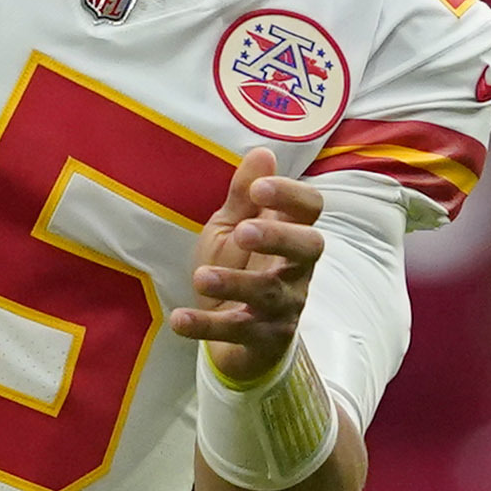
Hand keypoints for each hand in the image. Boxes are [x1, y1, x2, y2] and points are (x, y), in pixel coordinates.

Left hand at [169, 153, 325, 383]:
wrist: (237, 336)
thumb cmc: (238, 269)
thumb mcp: (233, 229)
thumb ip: (244, 196)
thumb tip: (261, 152)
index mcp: (292, 234)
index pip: (311, 209)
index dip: (291, 196)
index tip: (259, 188)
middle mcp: (297, 269)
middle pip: (308, 248)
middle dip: (277, 237)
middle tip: (243, 231)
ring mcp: (284, 306)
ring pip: (270, 294)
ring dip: (235, 283)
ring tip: (202, 277)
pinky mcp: (263, 338)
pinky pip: (237, 332)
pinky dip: (206, 327)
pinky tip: (179, 320)